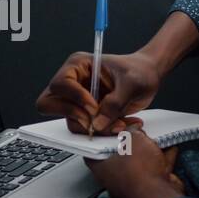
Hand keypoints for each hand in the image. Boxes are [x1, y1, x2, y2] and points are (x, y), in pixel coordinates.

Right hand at [35, 51, 161, 134]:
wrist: (148, 77)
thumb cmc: (139, 71)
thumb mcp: (132, 82)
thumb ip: (115, 102)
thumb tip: (98, 123)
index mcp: (78, 66)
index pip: (60, 84)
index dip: (75, 98)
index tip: (94, 107)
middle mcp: (73, 83)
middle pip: (50, 104)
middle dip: (73, 115)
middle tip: (94, 120)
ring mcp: (78, 100)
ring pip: (70, 121)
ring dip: (93, 127)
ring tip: (119, 123)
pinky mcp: (86, 114)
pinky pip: (85, 129)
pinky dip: (102, 131)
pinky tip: (121, 123)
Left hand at [83, 129, 185, 197]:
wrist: (161, 195)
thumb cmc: (140, 171)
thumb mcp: (134, 139)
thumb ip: (132, 131)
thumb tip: (134, 129)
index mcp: (103, 169)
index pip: (94, 153)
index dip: (99, 140)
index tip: (106, 131)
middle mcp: (116, 179)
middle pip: (120, 156)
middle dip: (129, 142)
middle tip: (135, 131)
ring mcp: (134, 184)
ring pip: (140, 162)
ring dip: (148, 150)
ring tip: (154, 137)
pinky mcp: (151, 187)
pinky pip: (156, 168)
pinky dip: (162, 158)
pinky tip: (170, 147)